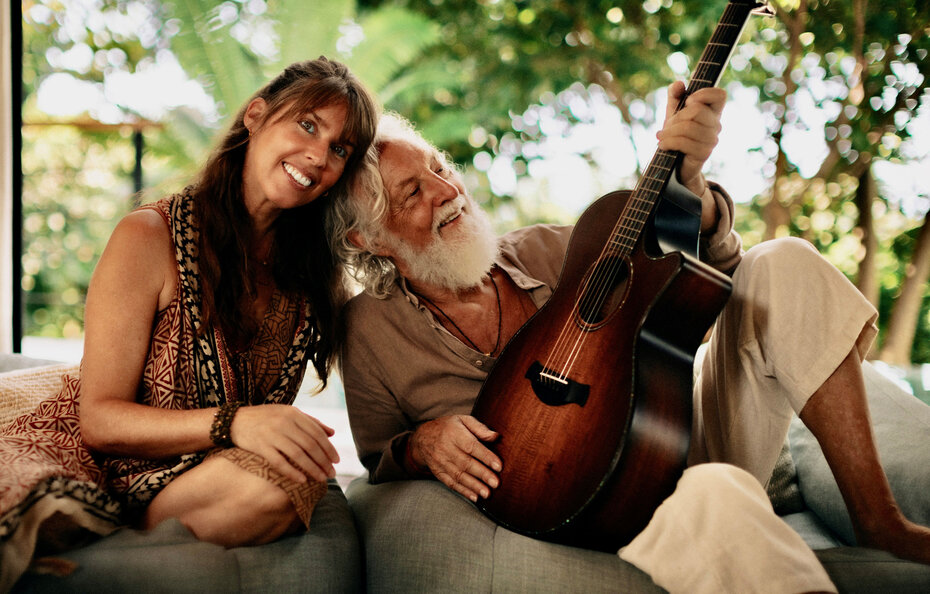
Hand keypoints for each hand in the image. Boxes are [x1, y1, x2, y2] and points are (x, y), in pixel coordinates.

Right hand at [229, 404, 338, 482]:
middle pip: (310, 445)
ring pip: (298, 455)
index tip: (336, 460)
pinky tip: (302, 481)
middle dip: (323, 461)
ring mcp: (272, 434)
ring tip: (321, 478)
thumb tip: (332, 433)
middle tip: (332, 473)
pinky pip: (279, 462)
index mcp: (293, 413)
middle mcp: (284, 423)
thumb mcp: (288, 413)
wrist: (235, 420)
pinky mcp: (260, 447)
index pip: (317, 433)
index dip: (328, 448)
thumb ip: (310, 422)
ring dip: (312, 468)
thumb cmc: (266, 418)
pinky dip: (292, 472)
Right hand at [408, 415, 501, 502]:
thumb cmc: (449, 428)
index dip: (486, 457)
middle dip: (482, 474)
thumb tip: (496, 436)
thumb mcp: (462, 420)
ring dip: (474, 486)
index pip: (471, 446)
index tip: (499, 466)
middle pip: (465, 463)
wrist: (423, 438)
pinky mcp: (438, 472)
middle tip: (496, 483)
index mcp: (454, 433)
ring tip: (487, 493)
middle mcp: (446, 448)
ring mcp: (440, 462)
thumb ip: (479, 428)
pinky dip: (463, 491)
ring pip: (458, 475)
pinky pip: (451, 483)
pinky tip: (475, 497)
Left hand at [657, 82, 725, 229]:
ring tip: (662, 137)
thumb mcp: (673, 113)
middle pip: (696, 110)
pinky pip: (683, 142)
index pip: (720, 95)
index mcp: (713, 112)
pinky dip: (668, 142)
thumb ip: (675, 96)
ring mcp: (712, 140)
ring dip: (668, 132)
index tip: (689, 99)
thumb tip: (679, 84)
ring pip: (687, 127)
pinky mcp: (703, 154)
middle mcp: (717, 125)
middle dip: (675, 117)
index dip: (704, 93)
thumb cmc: (676, 136)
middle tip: (668, 126)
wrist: (674, 166)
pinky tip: (663, 145)